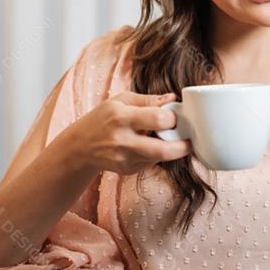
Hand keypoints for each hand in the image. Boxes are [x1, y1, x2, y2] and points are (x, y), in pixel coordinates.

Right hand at [62, 90, 191, 175]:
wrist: (80, 146)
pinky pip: (151, 163)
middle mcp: (123, 141)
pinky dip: (156, 155)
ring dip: (172, 150)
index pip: (158, 119)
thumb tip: (173, 99)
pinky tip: (150, 146)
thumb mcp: (121, 101)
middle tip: (189, 141)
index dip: (173, 118)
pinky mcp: (127, 170)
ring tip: (172, 140)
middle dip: (183, 147)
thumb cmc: (103, 118)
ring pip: (160, 158)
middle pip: (163, 150)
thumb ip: (148, 100)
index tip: (176, 116)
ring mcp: (124, 159)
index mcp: (122, 117)